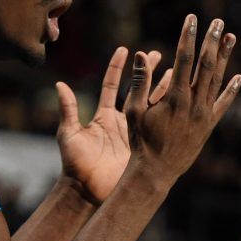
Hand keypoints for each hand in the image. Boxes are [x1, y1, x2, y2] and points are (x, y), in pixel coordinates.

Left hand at [56, 46, 171, 203]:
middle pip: (136, 90)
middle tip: (157, 52)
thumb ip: (68, 110)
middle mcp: (121, 121)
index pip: (112, 85)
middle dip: (145, 71)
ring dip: (163, 88)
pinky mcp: (144, 146)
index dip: (117, 67)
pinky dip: (168, 112)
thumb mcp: (70, 134)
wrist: (87, 191)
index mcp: (103, 116)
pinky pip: (158, 126)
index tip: (125, 49)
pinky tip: (180, 101)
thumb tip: (60, 84)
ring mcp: (134, 133)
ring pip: (152, 105)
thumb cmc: (74, 164)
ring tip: (176, 71)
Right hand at [123, 14, 240, 189]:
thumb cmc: (141, 141)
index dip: (188, 37)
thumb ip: (139, 82)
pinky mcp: (209, 125)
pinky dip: (232, 90)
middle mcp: (194, 103)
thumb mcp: (134, 111)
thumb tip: (140, 54)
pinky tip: (239, 77)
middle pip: (206, 65)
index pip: (184, 59)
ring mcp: (204, 114)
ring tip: (231, 37)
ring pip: (218, 80)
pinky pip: (223, 104)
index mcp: (175, 97)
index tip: (191, 19)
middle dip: (212, 41)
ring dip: (225, 58)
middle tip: (218, 22)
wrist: (156, 171)